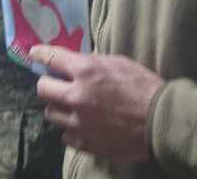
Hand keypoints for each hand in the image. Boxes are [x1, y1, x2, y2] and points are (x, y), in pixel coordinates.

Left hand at [32, 45, 163, 162]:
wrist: (161, 122)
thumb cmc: (144, 87)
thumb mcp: (120, 63)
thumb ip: (94, 62)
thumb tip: (77, 62)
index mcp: (86, 71)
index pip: (52, 58)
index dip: (40, 54)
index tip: (35, 54)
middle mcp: (76, 95)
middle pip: (43, 89)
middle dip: (49, 85)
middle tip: (57, 86)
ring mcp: (79, 121)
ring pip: (51, 114)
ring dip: (59, 109)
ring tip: (72, 108)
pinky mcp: (85, 142)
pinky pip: (65, 135)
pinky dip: (71, 130)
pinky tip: (83, 126)